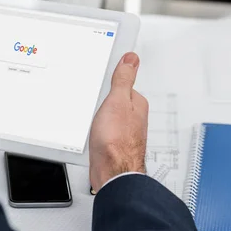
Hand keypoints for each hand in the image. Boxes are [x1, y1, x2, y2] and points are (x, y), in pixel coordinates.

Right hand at [89, 52, 147, 191]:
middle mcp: (134, 117)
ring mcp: (125, 131)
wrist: (112, 172)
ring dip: (100, 115)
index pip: (124, 84)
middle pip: (117, 100)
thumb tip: (131, 59)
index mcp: (137, 103)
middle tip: (94, 101)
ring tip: (93, 117)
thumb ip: (123, 79)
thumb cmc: (116, 141)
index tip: (101, 79)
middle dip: (105, 99)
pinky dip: (98, 127)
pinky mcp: (115, 143)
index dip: (111, 82)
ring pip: (110, 115)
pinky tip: (93, 131)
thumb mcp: (117, 101)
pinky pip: (105, 128)